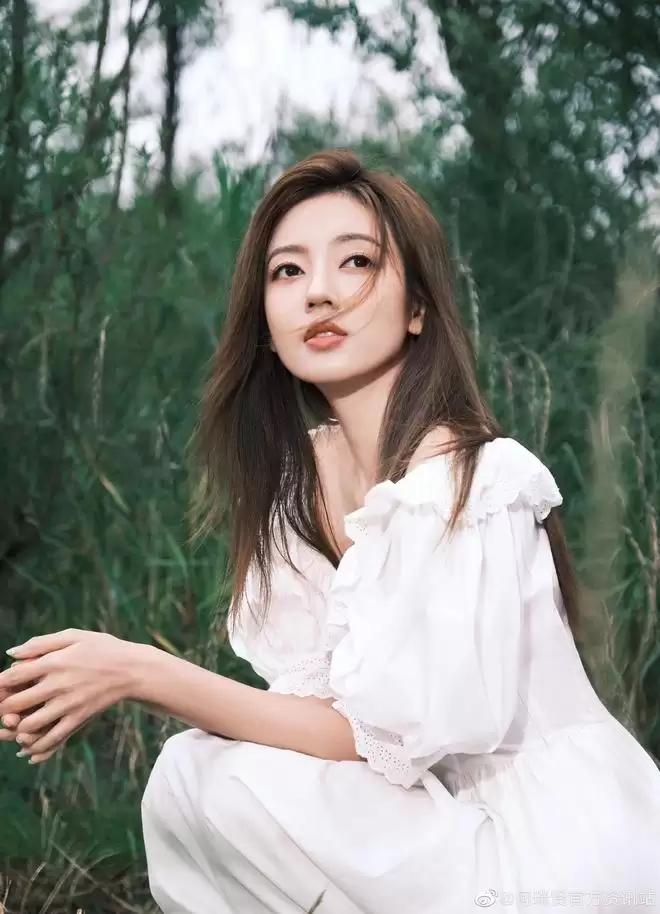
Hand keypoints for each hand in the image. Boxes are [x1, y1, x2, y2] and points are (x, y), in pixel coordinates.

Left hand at [0, 629, 139, 763]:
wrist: (133, 670)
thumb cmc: (102, 648)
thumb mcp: (74, 636)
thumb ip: (41, 643)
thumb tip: (11, 654)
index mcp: (54, 662)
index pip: (13, 676)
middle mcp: (58, 685)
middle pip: (15, 703)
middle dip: (2, 708)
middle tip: (2, 708)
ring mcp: (68, 704)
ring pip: (29, 725)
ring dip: (15, 728)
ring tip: (14, 724)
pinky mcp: (79, 719)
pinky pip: (52, 739)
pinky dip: (35, 746)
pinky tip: (28, 745)